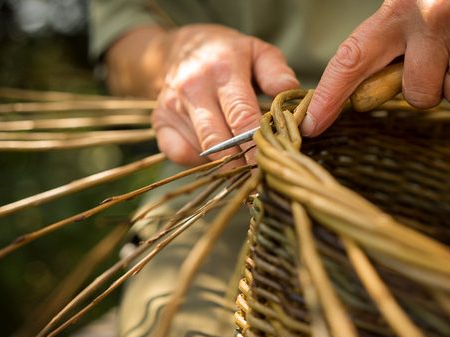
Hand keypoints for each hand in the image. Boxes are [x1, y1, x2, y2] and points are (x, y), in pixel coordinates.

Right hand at [152, 24, 298, 164]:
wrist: (178, 48)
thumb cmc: (226, 54)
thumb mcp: (256, 51)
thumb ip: (276, 71)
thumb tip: (289, 92)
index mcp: (222, 69)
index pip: (242, 116)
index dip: (257, 145)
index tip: (271, 162)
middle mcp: (193, 88)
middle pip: (218, 140)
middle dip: (241, 163)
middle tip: (259, 174)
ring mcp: (172, 106)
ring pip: (202, 150)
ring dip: (225, 161)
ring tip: (242, 160)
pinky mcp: (160, 121)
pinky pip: (180, 154)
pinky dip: (200, 160)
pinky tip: (215, 150)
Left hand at [301, 0, 449, 135]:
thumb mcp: (412, 3)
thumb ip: (388, 45)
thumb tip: (363, 97)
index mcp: (396, 10)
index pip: (352, 60)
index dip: (330, 96)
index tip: (311, 124)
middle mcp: (430, 19)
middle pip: (417, 96)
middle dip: (427, 87)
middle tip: (440, 56)